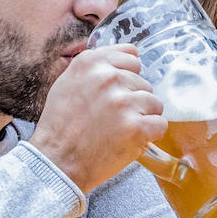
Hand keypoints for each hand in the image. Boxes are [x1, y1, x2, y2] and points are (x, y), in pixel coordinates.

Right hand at [30, 44, 166, 192]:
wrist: (57, 162)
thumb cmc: (61, 127)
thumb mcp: (67, 84)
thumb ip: (95, 69)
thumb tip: (124, 60)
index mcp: (91, 63)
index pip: (131, 56)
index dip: (127, 77)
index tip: (117, 92)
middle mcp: (108, 77)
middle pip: (144, 82)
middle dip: (133, 100)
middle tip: (112, 118)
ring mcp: (122, 101)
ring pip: (154, 103)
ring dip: (142, 118)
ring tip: (118, 130)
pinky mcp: (135, 126)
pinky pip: (159, 124)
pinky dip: (149, 135)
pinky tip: (130, 140)